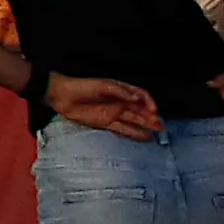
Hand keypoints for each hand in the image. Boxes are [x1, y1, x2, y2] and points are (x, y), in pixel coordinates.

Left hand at [54, 71, 169, 137]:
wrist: (62, 96)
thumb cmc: (82, 87)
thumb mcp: (102, 86)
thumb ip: (120, 91)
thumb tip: (137, 98)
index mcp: (121, 90)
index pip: (140, 96)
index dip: (149, 102)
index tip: (154, 111)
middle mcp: (120, 101)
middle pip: (140, 110)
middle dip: (151, 117)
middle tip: (161, 125)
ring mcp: (113, 113)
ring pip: (134, 120)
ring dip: (146, 125)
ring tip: (158, 132)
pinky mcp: (106, 122)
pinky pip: (123, 129)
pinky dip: (134, 133)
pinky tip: (145, 137)